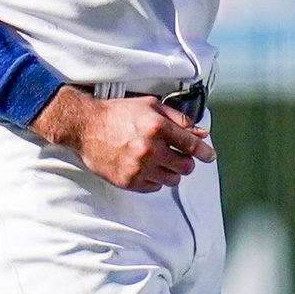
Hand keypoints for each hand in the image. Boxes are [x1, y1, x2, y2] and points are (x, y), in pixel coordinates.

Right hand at [32, 87, 216, 191]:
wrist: (85, 126)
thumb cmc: (119, 113)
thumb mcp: (151, 106)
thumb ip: (179, 120)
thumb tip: (202, 133)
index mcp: (157, 127)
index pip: (192, 145)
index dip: (205, 152)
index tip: (209, 156)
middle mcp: (149, 149)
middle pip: (185, 167)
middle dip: (186, 162)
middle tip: (180, 157)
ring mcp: (138, 167)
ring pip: (172, 180)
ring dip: (172, 172)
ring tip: (162, 162)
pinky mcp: (128, 180)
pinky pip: (154, 187)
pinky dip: (155, 180)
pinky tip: (147, 168)